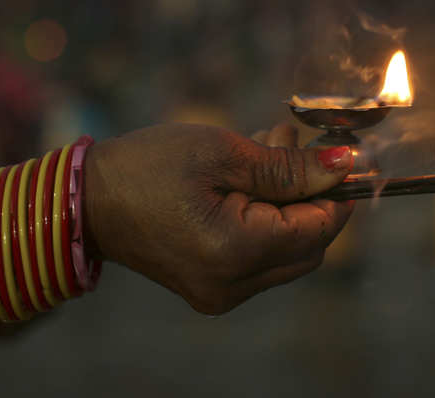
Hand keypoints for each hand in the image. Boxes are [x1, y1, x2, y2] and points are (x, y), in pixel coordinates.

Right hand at [83, 123, 353, 313]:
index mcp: (237, 252)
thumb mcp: (223, 153)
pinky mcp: (212, 286)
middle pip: (308, 244)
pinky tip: (249, 177)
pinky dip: (264, 218)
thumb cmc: (148, 167)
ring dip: (287, 201)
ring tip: (267, 146)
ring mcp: (222, 292)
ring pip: (286, 250)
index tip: (339, 152)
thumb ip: (289, 166)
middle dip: (310, 193)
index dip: (337, 191)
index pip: (319, 229)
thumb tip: (347, 164)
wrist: (87, 200)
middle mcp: (234, 285)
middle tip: (291, 142)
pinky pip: (259, 256)